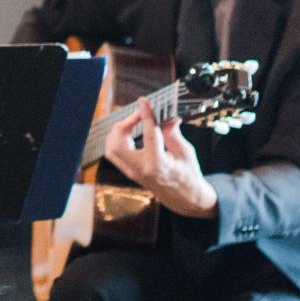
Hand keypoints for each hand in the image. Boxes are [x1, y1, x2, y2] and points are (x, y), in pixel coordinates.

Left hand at [104, 101, 216, 217]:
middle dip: (125, 123)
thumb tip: (166, 116)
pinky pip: (114, 154)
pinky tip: (129, 132)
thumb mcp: (186, 152)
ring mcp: (132, 173)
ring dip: (119, 131)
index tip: (144, 102)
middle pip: (118, 143)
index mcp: (158, 165)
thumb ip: (173, 133)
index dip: (145, 115)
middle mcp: (141, 169)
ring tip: (135, 122)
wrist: (184, 198)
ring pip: (111, 148)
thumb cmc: (188, 175)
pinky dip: (117, 139)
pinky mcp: (129, 172)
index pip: (148, 135)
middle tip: (139, 114)